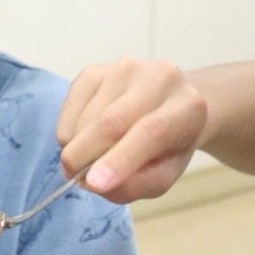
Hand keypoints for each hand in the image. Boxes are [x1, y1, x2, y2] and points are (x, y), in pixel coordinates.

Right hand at [57, 57, 207, 203]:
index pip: (150, 132)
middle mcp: (159, 77)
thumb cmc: (166, 147)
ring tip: (87, 157)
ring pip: (88, 115)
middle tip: (72, 176)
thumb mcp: (162, 176)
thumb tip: (92, 182)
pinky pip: (71, 102)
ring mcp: (126, 68)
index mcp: (187, 107)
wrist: (168, 107)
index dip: (119, 159)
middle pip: (112, 120)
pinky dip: (67, 129)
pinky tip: (80, 138)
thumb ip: (134, 185)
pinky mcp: (98, 69)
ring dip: (76, 145)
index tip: (93, 184)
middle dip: (83, 154)